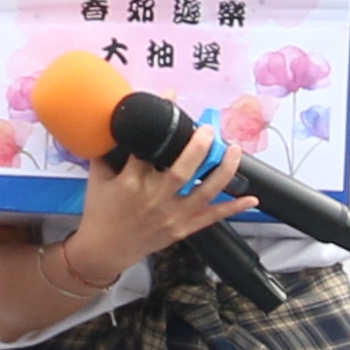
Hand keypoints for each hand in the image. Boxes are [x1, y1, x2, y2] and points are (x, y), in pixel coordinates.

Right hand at [56, 124, 247, 285]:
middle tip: (209, 129)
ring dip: (223, 170)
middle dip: (198, 147)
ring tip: (234, 149)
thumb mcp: (98, 178)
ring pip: (204, 192)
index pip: (148, 147)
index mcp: (131, 183)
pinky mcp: (183, 229)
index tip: (171, 98)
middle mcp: (154, 199)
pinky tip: (251, 198)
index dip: (161, 123)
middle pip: (181, 171)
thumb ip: (108, 152)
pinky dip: (233, 208)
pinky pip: (211, 218)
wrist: (103, 250)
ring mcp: (172, 216)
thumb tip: (118, 124)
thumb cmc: (100, 212)